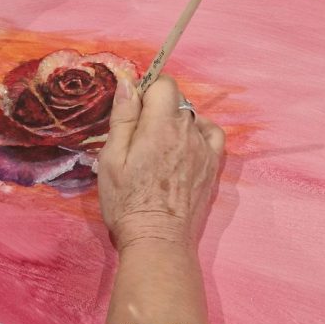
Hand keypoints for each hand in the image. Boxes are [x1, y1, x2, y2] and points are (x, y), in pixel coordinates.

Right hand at [98, 75, 224, 252]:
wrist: (158, 239)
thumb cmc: (127, 203)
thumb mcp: (112, 159)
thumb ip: (123, 118)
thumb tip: (128, 84)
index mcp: (160, 125)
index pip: (163, 84)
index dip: (146, 90)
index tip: (133, 109)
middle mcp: (188, 131)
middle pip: (177, 99)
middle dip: (158, 107)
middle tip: (139, 135)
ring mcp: (204, 149)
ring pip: (193, 117)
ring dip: (176, 122)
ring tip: (159, 146)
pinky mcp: (212, 166)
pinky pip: (212, 134)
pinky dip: (200, 132)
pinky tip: (185, 144)